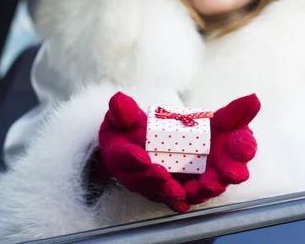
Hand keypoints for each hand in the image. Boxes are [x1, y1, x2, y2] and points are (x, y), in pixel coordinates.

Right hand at [98, 92, 189, 212]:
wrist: (135, 140)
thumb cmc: (128, 127)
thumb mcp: (122, 114)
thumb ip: (122, 110)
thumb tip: (119, 101)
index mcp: (118, 152)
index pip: (122, 156)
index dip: (131, 158)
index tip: (142, 157)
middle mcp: (130, 172)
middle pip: (139, 181)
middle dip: (151, 180)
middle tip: (164, 176)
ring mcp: (147, 183)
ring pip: (154, 192)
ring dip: (166, 193)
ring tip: (179, 192)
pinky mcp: (162, 188)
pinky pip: (168, 199)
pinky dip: (176, 203)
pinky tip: (186, 203)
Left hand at [174, 95, 259, 205]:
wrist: (165, 142)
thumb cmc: (202, 134)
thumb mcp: (216, 120)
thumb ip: (235, 113)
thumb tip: (254, 98)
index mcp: (232, 150)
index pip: (244, 148)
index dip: (245, 148)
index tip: (243, 148)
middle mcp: (221, 170)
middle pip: (230, 175)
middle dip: (231, 174)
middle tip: (229, 172)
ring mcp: (201, 185)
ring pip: (204, 192)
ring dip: (202, 189)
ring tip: (194, 186)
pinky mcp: (179, 194)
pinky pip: (177, 198)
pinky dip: (172, 192)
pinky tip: (170, 184)